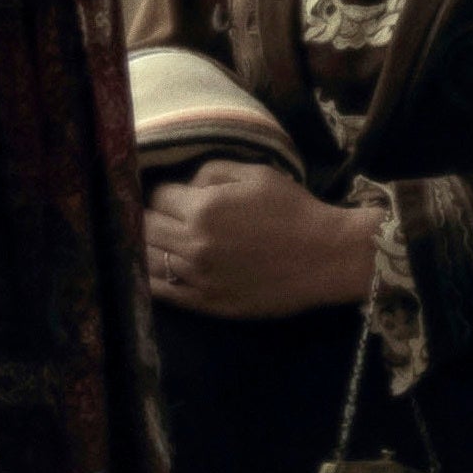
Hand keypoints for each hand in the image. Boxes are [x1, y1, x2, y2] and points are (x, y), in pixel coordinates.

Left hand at [145, 160, 381, 317]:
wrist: (327, 256)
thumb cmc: (294, 211)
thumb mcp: (257, 174)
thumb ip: (212, 171)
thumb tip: (183, 183)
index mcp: (204, 208)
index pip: (159, 195)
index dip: (164, 192)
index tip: (172, 195)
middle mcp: (193, 243)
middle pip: (146, 226)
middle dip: (150, 216)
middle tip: (159, 216)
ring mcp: (196, 275)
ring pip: (146, 257)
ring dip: (147, 245)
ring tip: (156, 239)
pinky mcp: (202, 301)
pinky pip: (158, 290)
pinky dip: (148, 276)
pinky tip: (152, 267)